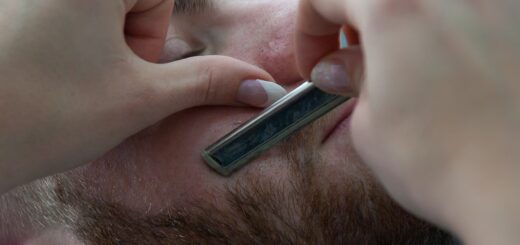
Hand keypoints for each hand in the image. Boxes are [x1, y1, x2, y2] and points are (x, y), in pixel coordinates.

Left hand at [0, 0, 283, 193]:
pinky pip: (63, 15)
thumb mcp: (141, 98)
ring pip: (95, 8)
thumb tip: (262, 86)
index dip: (148, 35)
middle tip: (94, 73)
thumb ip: (208, 83)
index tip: (125, 65)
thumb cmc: (44, 115)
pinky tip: (43, 68)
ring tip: (64, 74)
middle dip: (123, 38)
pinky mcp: (14, 10)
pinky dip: (67, 39)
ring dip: (94, 41)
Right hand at [296, 0, 519, 242]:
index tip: (316, 62)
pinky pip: (465, 12)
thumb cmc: (447, 163)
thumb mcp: (370, 124)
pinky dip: (441, 28)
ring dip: (397, 21)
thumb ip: (350, 80)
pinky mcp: (518, 20)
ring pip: (421, 2)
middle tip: (351, 59)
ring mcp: (492, 2)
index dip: (309, 31)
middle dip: (350, 20)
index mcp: (393, 6)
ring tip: (400, 62)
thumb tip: (337, 68)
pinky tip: (445, 67)